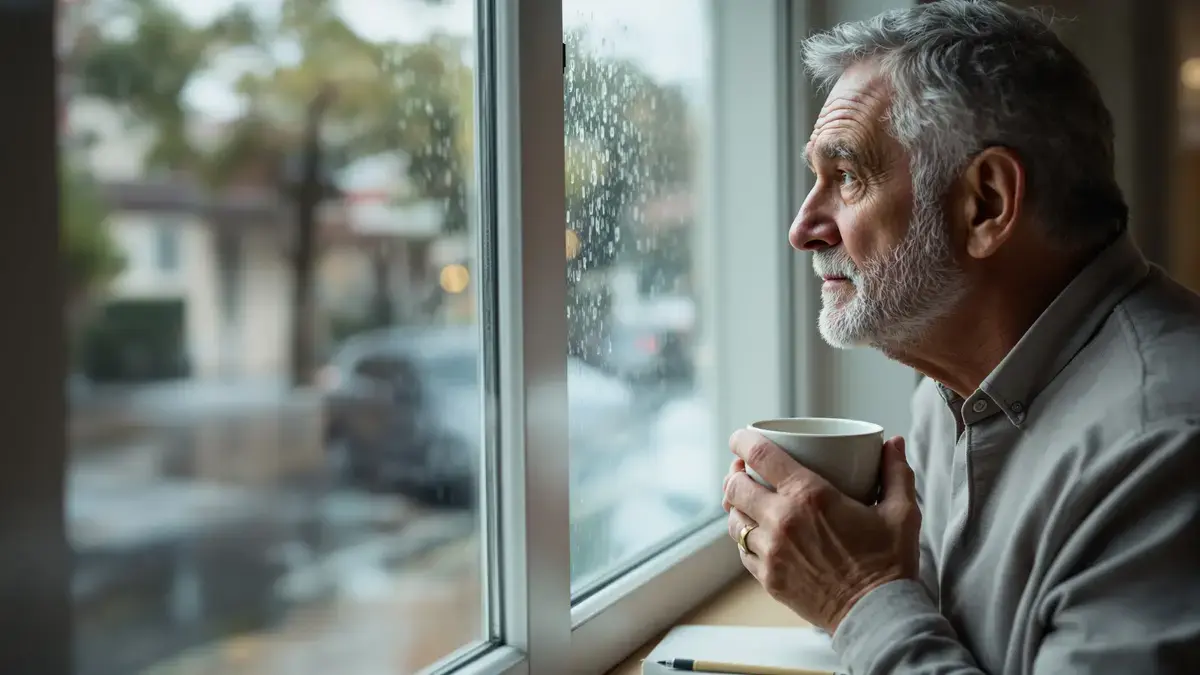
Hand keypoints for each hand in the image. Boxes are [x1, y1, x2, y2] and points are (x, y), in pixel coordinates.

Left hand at [723, 429, 919, 632]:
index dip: (742, 440)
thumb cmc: (890, 563)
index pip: (760, 455)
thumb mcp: (902, 512)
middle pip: (735, 486)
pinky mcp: (768, 578)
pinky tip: (756, 533)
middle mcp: (781, 521)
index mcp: (809, 496)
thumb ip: (896, 472)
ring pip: (733, 520)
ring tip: (748, 501)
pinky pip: (743, 551)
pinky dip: (745, 538)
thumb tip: (893, 442)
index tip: (740, 437)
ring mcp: (771, 552)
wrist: (878, 616)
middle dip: (735, 474)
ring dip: (737, 506)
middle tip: (744, 471)